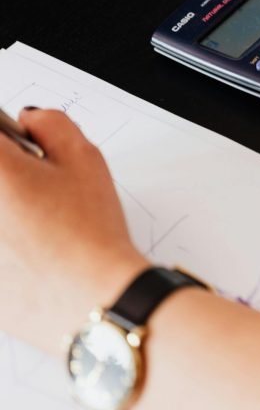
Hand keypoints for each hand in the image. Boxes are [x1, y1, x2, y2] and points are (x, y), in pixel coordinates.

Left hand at [0, 109, 147, 354]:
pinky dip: (6, 243)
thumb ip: (50, 123)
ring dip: (8, 212)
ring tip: (33, 224)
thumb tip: (28, 121)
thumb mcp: (84, 158)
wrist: (91, 298)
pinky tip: (27, 253)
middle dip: (9, 175)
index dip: (10, 140)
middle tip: (32, 187)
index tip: (22, 149)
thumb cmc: (88, 232)